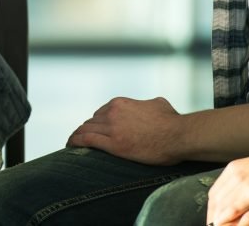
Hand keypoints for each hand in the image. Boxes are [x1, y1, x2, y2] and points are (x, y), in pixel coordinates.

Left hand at [67, 96, 183, 164]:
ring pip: (86, 129)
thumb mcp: (158, 104)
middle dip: (87, 129)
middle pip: (92, 121)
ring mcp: (112, 128)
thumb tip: (150, 105)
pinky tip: (70, 145)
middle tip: (82, 138)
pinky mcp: (114, 144)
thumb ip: (147, 104)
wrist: (178, 135)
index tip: (95, 128)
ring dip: (77, 136)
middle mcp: (113, 112)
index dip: (97, 122)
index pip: (101, 112)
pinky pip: (87, 140)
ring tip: (72, 142)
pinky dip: (75, 141)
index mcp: (121, 103)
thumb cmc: (173, 122)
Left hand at [207, 146, 248, 224]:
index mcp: (234, 168)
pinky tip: (223, 224)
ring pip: (222, 204)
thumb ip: (244, 183)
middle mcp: (235, 174)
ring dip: (217, 217)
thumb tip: (235, 196)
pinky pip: (234, 207)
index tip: (214, 219)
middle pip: (215, 198)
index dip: (213, 208)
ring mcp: (244, 182)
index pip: (215, 192)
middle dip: (213, 214)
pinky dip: (227, 217)